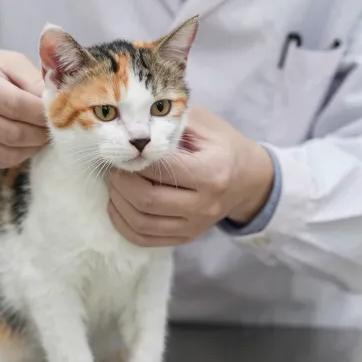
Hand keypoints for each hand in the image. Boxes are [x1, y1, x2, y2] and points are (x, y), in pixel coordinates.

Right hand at [0, 48, 49, 167]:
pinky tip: (25, 141)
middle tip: (57, 127)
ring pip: (6, 153)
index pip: (14, 104)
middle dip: (41, 133)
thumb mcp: (8, 61)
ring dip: (33, 146)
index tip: (60, 112)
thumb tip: (56, 102)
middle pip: (11, 133)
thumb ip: (33, 79)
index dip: (42, 113)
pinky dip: (19, 154)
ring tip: (43, 133)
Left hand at [107, 106, 274, 246]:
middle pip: (147, 199)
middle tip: (114, 167)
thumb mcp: (204, 124)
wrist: (248, 178)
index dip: (135, 159)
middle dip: (121, 182)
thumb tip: (134, 127)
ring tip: (115, 184)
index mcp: (211, 171)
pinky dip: (123, 224)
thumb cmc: (223, 146)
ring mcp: (196, 225)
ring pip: (142, 222)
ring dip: (118, 203)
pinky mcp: (187, 237)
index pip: (161, 168)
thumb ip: (171, 123)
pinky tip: (118, 206)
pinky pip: (145, 239)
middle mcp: (205, 203)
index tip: (124, 148)